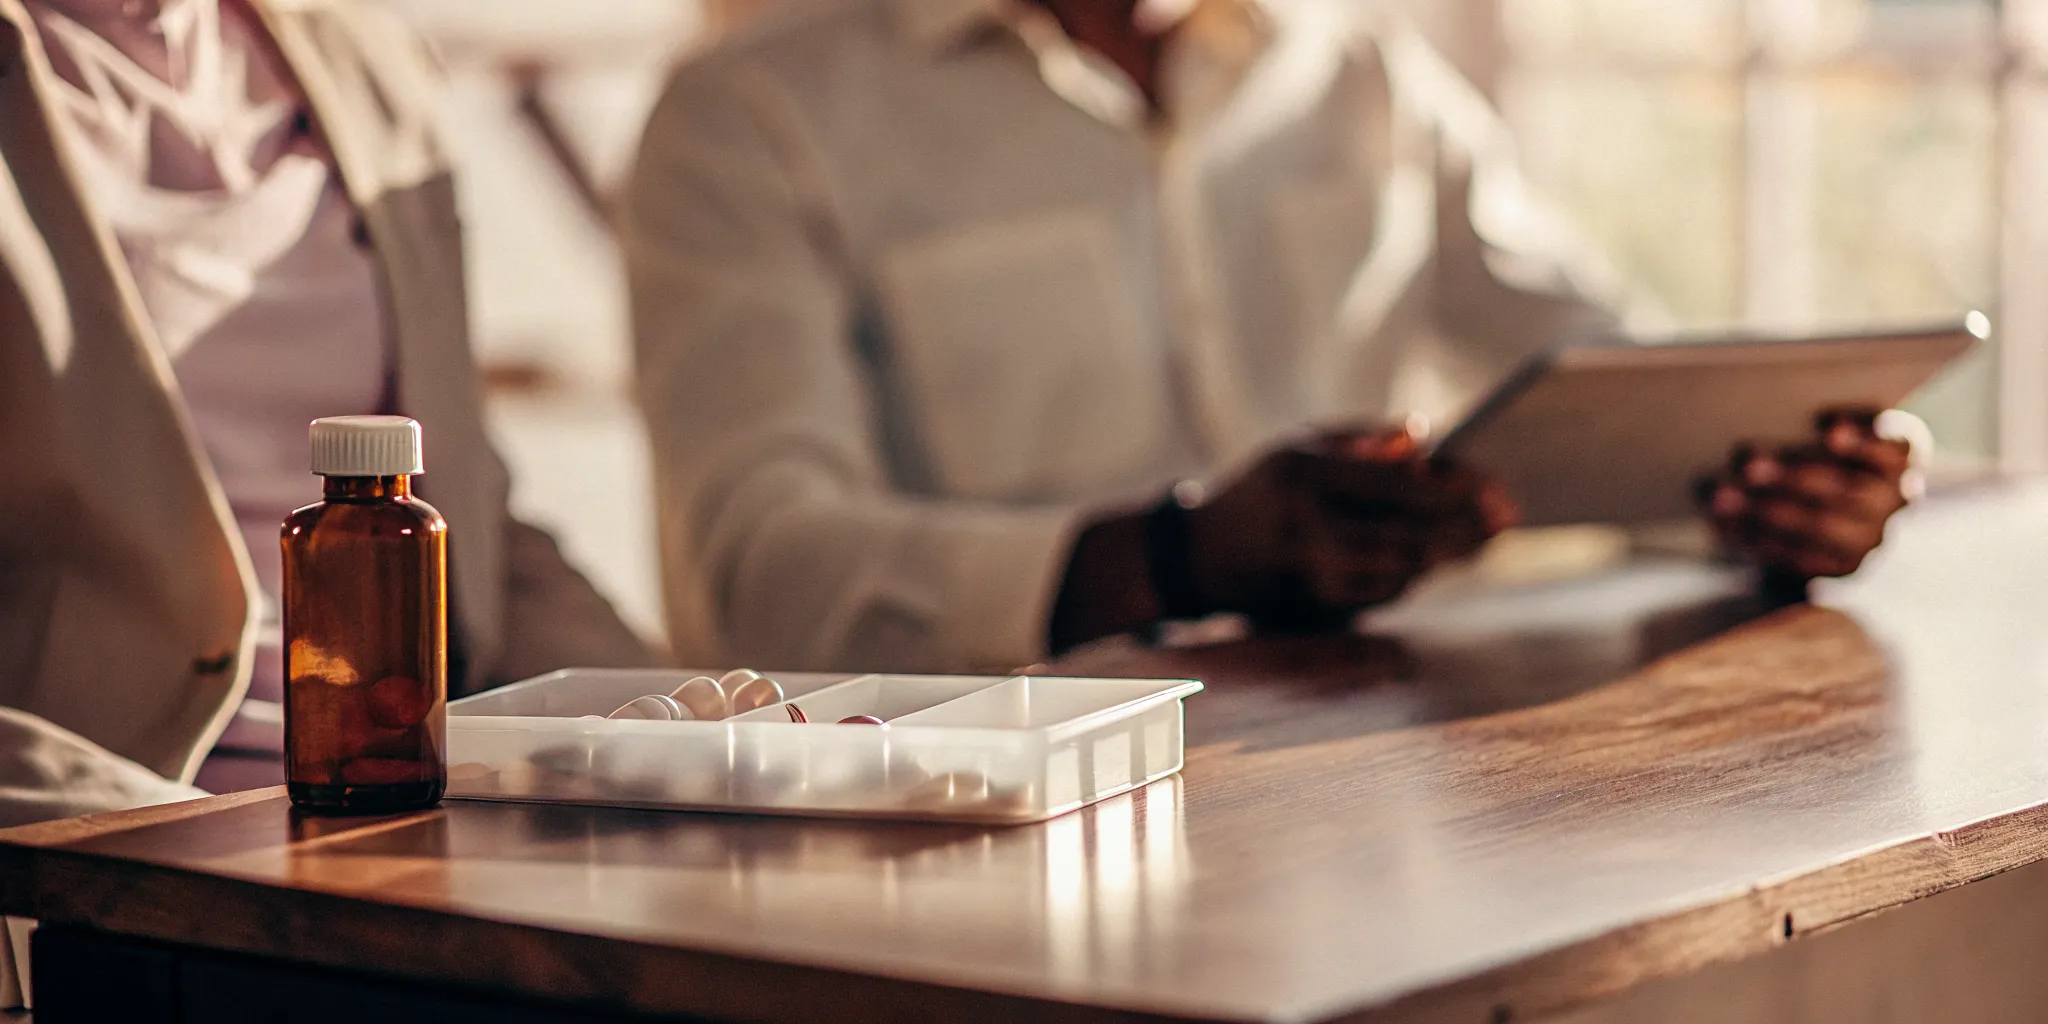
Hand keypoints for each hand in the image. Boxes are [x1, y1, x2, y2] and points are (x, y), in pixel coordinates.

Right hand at [1185, 425, 1518, 629]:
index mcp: (1305, 478)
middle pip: (1408, 538)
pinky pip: (1381, 597)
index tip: (1497, 491)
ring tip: (1482, 540)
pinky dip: (1413, 577)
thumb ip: (1364, 441)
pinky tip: (1433, 560)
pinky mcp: (1314, 611)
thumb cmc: (1260, 490)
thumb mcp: (1301, 447)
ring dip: (1446, 558)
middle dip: (1465, 532)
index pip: (1398, 486)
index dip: (1456, 491)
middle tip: (1506, 522)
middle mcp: (1306, 530)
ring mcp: (1308, 578)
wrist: (1201, 557)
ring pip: (1399, 573)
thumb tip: (1425, 441)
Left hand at [1701, 408, 1914, 580]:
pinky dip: (1758, 538)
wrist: (1815, 503)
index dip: (1864, 441)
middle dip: (1793, 477)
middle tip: (1747, 464)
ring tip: (1722, 495)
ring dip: (1766, 511)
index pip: (1893, 446)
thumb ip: (1805, 422)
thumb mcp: (1816, 428)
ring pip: (1821, 525)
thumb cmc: (1811, 445)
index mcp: (1900, 452)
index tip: (1829, 433)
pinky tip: (1723, 524)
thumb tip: (1759, 429)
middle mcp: (1898, 496)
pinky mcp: (1845, 566)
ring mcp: (1875, 536)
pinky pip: (1800, 556)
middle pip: (1848, 489)